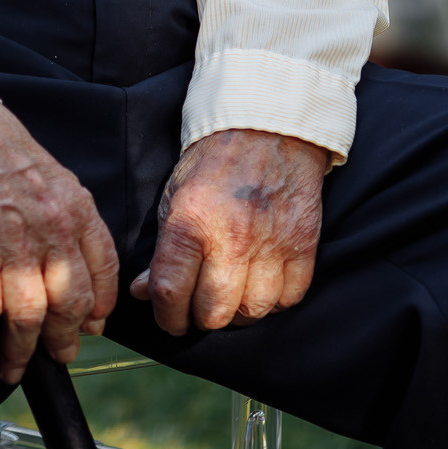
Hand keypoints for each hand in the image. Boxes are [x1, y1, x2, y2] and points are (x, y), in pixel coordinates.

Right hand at [0, 99, 119, 385]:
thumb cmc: (10, 160)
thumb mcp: (63, 187)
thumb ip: (83, 238)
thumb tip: (91, 306)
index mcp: (78, 213)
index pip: (102, 278)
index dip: (97, 313)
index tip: (87, 329)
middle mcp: (51, 230)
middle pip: (68, 306)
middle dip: (63, 341)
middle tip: (58, 355)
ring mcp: (11, 242)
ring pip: (26, 316)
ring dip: (21, 349)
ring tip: (15, 363)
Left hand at [130, 129, 326, 333]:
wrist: (266, 130)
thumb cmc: (213, 163)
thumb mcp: (174, 197)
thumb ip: (161, 250)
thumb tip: (143, 292)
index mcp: (191, 223)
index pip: (171, 292)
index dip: (165, 317)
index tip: (167, 319)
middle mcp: (233, 239)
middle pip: (214, 313)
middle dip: (200, 318)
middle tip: (197, 308)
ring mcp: (273, 245)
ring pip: (254, 312)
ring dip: (238, 313)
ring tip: (229, 297)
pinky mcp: (304, 245)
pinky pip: (290, 298)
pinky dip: (274, 300)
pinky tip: (260, 286)